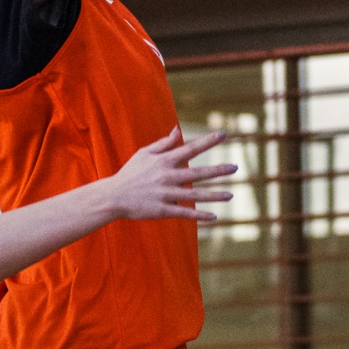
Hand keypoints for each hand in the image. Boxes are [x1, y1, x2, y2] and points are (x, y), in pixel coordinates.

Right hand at [107, 130, 235, 222]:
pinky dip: (200, 215)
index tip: (224, 134)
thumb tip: (178, 131)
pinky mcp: (162, 210)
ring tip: (231, 195)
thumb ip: (163, 144)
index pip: (190, 148)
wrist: (113, 197)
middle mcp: (167, 176)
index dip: (208, 141)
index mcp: (164, 161)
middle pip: (198, 173)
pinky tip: (214, 217)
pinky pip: (185, 213)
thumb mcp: (144, 154)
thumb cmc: (130, 173)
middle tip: (235, 167)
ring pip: (195, 195)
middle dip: (217, 170)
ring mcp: (166, 194)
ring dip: (214, 195)